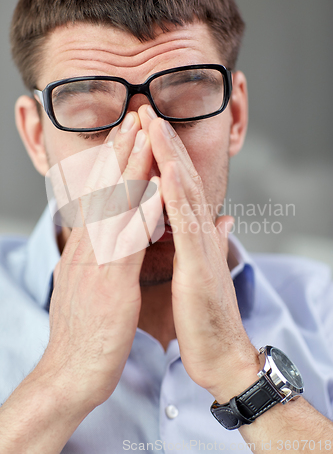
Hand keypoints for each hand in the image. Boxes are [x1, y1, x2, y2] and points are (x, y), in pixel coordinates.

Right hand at [38, 113, 163, 408]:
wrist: (70, 374)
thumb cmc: (86, 332)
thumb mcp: (91, 286)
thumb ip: (101, 260)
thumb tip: (111, 243)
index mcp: (87, 250)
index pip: (101, 197)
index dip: (114, 164)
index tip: (127, 136)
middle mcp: (88, 249)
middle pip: (105, 191)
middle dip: (121, 152)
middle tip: (134, 117)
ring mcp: (96, 264)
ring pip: (114, 206)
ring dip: (130, 168)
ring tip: (142, 135)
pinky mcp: (110, 284)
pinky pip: (127, 243)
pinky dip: (141, 213)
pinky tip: (155, 189)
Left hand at [144, 108, 259, 402]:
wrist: (221, 355)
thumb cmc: (206, 314)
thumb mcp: (202, 269)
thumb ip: (209, 240)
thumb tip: (218, 218)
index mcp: (193, 234)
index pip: (176, 187)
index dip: (163, 155)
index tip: (145, 128)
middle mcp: (199, 233)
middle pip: (179, 179)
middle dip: (162, 142)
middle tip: (144, 108)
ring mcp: (200, 247)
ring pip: (184, 192)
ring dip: (169, 155)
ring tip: (153, 122)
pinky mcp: (199, 266)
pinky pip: (186, 224)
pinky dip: (177, 194)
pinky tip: (166, 169)